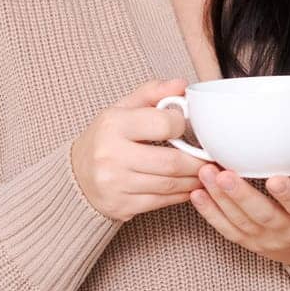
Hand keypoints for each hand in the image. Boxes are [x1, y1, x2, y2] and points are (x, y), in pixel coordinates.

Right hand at [70, 78, 205, 223]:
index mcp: (114, 124)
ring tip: (206, 172)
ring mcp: (115, 184)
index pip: (163, 124)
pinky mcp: (121, 206)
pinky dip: (181, 195)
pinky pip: (161, 202)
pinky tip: (190, 187)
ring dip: (193, 180)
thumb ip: (152, 93)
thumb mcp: (122, 108)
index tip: (190, 128)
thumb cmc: (106, 137)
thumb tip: (181, 85)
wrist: (76, 175)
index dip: (183, 126)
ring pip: (169, 185)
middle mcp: (111, 155)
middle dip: (198, 162)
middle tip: (213, 158)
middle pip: (170, 162)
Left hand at [188, 147, 289, 273]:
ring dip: (220, 199)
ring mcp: (267, 239)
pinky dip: (211, 213)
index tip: (274, 180)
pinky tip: (198, 195)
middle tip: (223, 174)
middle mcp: (289, 229)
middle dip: (241, 195)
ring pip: (241, 222)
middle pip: (263, 215)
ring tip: (205, 175)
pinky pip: (227, 230)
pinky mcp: (250, 243)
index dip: (287, 194)